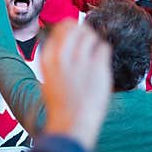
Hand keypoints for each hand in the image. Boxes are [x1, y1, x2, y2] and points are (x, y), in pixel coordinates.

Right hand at [41, 20, 111, 150]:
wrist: (71, 122)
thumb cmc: (60, 106)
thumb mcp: (47, 79)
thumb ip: (54, 60)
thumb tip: (63, 46)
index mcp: (47, 59)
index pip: (58, 31)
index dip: (66, 29)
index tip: (71, 32)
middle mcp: (63, 57)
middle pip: (74, 28)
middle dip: (81, 30)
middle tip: (85, 36)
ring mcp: (81, 62)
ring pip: (90, 35)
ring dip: (93, 38)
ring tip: (93, 47)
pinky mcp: (98, 68)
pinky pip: (103, 47)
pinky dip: (103, 49)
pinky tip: (100, 58)